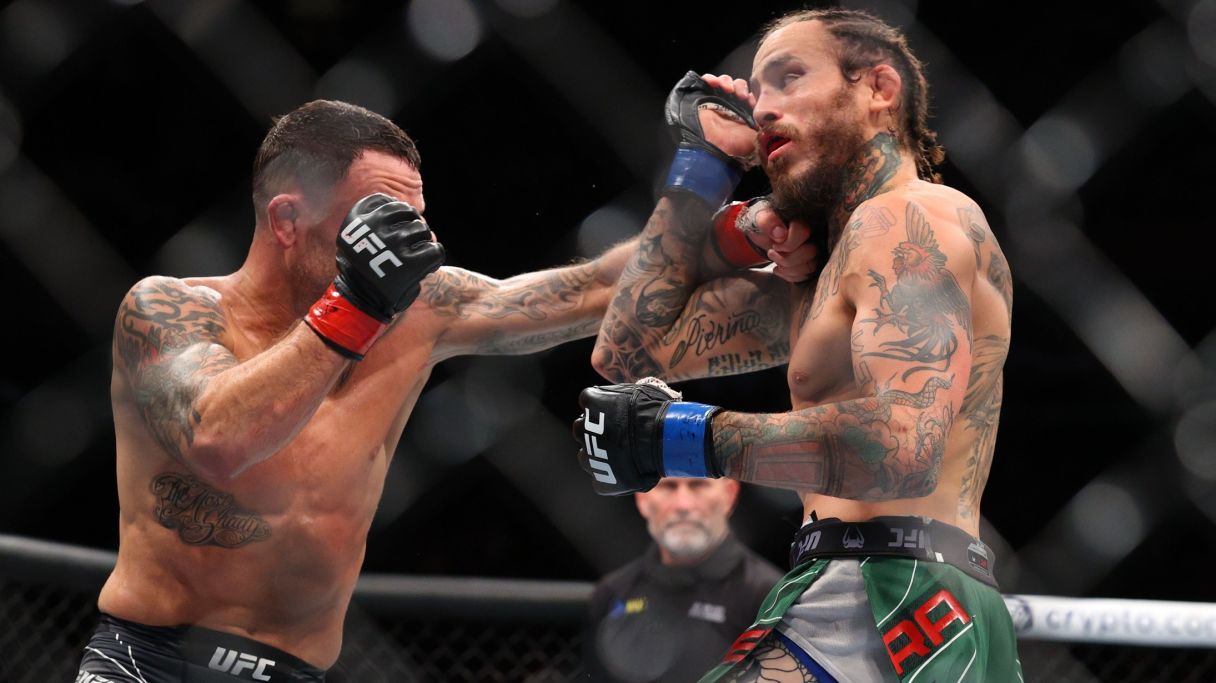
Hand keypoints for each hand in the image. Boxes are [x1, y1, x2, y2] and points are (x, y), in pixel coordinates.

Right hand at [305, 193, 445, 358]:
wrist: (360, 303)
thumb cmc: (361, 272)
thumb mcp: (355, 241)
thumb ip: (372, 222)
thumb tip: (399, 208)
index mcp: (357, 219)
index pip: (384, 200)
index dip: (395, 210)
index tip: (395, 224)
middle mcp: (374, 227)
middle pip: (407, 212)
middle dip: (412, 225)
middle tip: (411, 242)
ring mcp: (393, 243)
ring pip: (422, 229)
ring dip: (423, 240)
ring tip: (417, 253)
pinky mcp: (410, 262)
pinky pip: (434, 250)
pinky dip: (435, 256)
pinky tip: (427, 264)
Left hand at [573, 378, 721, 495]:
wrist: (664, 438)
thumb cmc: (656, 409)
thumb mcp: (638, 390)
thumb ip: (620, 395)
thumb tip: (621, 397)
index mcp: (591, 402)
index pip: (588, 401)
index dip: (603, 407)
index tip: (616, 411)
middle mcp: (583, 429)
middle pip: (581, 429)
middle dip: (595, 431)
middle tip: (617, 433)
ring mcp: (590, 457)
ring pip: (586, 456)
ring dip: (598, 455)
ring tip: (621, 454)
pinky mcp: (601, 481)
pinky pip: (600, 480)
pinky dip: (610, 477)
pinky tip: (626, 471)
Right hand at [663, 71, 756, 206]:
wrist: (714, 150)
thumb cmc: (735, 146)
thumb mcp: (758, 135)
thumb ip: (767, 124)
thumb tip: (776, 114)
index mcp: (745, 112)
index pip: (751, 94)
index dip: (752, 93)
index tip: (751, 100)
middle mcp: (732, 105)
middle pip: (738, 85)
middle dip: (740, 86)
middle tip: (740, 96)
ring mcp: (717, 101)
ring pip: (725, 81)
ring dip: (727, 81)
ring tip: (728, 89)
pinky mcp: (703, 99)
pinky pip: (707, 81)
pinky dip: (710, 78)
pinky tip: (713, 83)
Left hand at [712, 197, 819, 282]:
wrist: (765, 233)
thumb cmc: (766, 225)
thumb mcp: (761, 218)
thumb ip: (768, 221)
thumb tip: (780, 233)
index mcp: (801, 220)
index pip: (803, 232)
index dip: (788, 243)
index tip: (774, 245)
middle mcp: (813, 235)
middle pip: (811, 252)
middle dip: (788, 259)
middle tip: (771, 254)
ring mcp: (813, 250)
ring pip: (810, 266)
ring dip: (789, 270)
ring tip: (776, 265)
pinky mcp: (809, 263)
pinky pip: (806, 276)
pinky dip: (790, 276)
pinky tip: (779, 270)